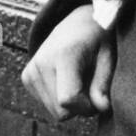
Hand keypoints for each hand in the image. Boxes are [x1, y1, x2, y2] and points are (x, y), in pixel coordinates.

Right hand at [21, 4, 114, 119]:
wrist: (77, 23)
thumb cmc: (97, 41)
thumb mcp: (108, 58)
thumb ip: (103, 85)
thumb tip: (102, 109)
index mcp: (63, 55)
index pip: (68, 100)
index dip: (87, 108)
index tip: (98, 98)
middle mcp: (42, 62)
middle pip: (60, 111)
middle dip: (80, 108)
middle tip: (91, 88)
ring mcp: (31, 70)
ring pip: (54, 111)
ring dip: (71, 105)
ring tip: (79, 81)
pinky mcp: (27, 77)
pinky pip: (47, 105)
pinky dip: (60, 99)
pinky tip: (66, 81)